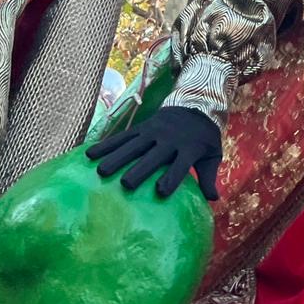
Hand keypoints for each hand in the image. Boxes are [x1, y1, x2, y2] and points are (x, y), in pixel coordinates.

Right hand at [86, 104, 221, 199]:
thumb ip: (209, 176)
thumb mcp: (213, 154)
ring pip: (133, 145)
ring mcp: (153, 132)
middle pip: (153, 156)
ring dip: (116, 157)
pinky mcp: (141, 127)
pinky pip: (122, 137)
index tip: (161, 191)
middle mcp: (169, 139)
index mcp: (189, 148)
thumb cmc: (204, 138)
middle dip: (140, 169)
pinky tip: (90, 154)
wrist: (196, 104)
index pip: (180, 165)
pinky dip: (106, 144)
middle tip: (125, 184)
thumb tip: (213, 200)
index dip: (172, 177)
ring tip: (100, 171)